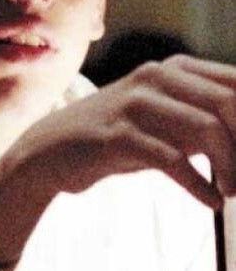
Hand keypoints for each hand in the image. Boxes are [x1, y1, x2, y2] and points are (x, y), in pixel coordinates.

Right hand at [0, 55, 235, 268]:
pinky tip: (212, 201)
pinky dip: (200, 185)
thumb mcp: (166, 121)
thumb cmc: (119, 136)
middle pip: (226, 103)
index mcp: (174, 69)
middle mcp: (155, 76)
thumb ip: (206, 121)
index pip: (234, 84)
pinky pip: (172, 159)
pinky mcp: (117, 135)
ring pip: (204, 129)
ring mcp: (134, 103)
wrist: (52, 149)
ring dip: (229, 166)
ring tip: (232, 191)